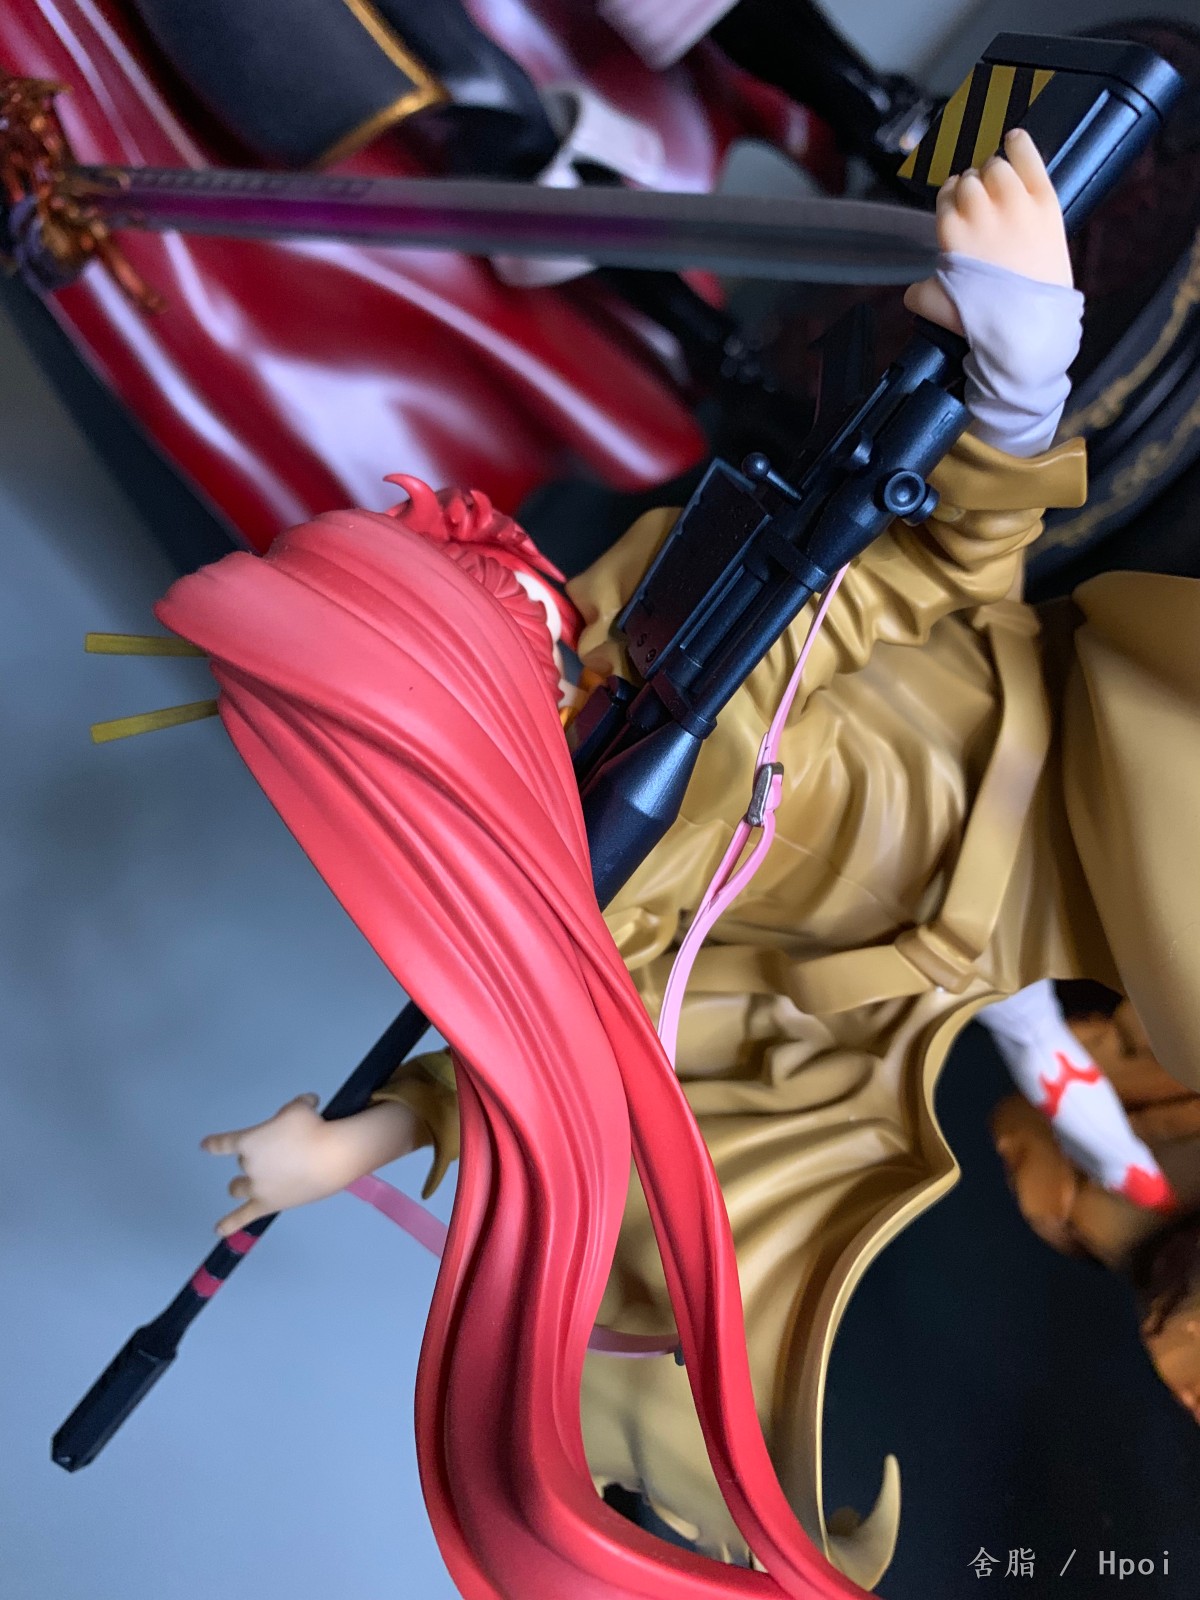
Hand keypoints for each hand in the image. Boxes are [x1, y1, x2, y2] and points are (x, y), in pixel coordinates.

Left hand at [201, 1093, 420, 1234]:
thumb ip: (297, 1105)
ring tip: (252, 1184)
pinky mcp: (268, 1205)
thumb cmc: (315, 1128)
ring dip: (242, 1184)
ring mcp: (256, 1188)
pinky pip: (243, 1217)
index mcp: (249, 1141)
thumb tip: (306, 1103)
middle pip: (242, 1162)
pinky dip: (230, 1224)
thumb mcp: (301, 1108)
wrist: (332, 1157)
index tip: (205, 1145)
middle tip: (279, 1154)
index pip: (224, 1143)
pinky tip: (219, 1230)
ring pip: (238, 1188)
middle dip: (256, 1157)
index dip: (214, 1144)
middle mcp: (248, 1165)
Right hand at [903, 128, 1072, 335]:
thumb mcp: (937, 309)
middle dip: (972, 188)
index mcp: (952, 233)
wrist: (1031, 328)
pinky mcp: (1044, 202)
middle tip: (981, 205)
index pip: (946, 197)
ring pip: (995, 166)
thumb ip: (919, 292)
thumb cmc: (988, 319)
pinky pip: (1029, 158)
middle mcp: (980, 212)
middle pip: (969, 179)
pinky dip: (1020, 144)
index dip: (953, 202)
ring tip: (999, 185)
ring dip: (993, 172)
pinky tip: (1015, 141)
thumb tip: (915, 286)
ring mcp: (1015, 203)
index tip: (960, 211)